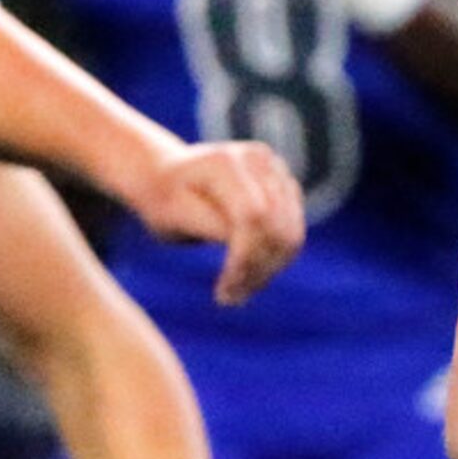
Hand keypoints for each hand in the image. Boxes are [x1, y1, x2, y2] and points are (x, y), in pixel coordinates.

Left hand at [125, 141, 306, 305]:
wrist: (166, 174)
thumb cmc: (164, 199)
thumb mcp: (174, 216)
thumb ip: (211, 226)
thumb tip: (246, 249)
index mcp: (226, 162)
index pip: (254, 217)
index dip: (245, 260)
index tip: (224, 292)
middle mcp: (259, 160)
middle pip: (278, 227)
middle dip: (258, 269)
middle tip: (231, 298)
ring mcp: (277, 170)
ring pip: (292, 233)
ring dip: (269, 270)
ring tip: (238, 291)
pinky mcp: (286, 185)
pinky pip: (293, 232)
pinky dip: (275, 260)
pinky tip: (248, 275)